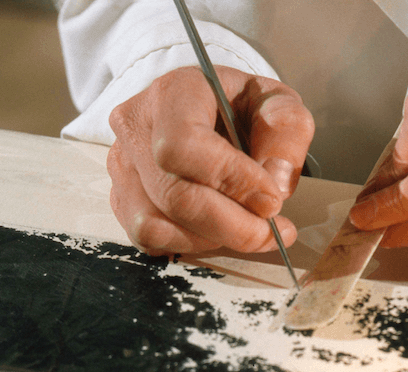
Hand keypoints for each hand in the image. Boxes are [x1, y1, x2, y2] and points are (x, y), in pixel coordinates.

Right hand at [107, 66, 313, 254]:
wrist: (211, 110)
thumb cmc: (243, 106)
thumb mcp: (277, 102)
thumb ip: (286, 132)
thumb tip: (274, 184)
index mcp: (175, 91)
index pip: (185, 144)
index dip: (232, 180)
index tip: (272, 200)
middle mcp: (136, 126)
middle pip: (174, 195)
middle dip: (232, 226)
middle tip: (272, 232)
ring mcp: (122, 165)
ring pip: (157, 225)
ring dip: (213, 239)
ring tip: (250, 229)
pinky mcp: (122, 198)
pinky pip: (149, 239)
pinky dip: (190, 245)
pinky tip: (220, 231)